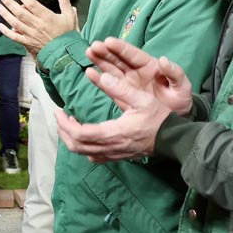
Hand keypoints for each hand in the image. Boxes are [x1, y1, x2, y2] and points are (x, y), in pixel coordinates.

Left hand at [0, 0, 77, 55]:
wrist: (65, 54)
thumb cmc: (68, 35)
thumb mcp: (70, 16)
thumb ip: (65, 1)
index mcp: (47, 17)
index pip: (31, 3)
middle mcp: (37, 25)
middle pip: (20, 12)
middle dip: (9, 2)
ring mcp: (31, 34)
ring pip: (15, 23)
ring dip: (5, 14)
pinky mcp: (28, 43)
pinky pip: (14, 37)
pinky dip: (6, 31)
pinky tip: (0, 25)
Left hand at [55, 70, 170, 160]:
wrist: (173, 139)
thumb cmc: (158, 118)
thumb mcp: (142, 99)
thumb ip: (121, 88)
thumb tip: (102, 76)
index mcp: (114, 133)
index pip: (80, 134)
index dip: (65, 124)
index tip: (60, 111)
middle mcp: (110, 147)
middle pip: (76, 146)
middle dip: (64, 131)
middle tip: (60, 116)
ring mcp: (113, 154)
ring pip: (82, 152)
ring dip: (71, 139)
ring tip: (68, 123)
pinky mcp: (117, 156)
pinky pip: (93, 156)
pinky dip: (82, 146)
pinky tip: (84, 134)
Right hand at [85, 37, 192, 114]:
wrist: (173, 120)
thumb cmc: (180, 100)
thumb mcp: (182, 86)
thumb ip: (175, 73)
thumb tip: (163, 60)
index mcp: (150, 66)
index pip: (133, 55)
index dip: (121, 48)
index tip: (108, 41)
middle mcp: (136, 72)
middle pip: (118, 60)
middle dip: (106, 52)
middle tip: (93, 46)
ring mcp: (127, 83)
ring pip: (111, 70)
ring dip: (99, 62)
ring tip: (88, 53)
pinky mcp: (121, 95)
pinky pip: (109, 86)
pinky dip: (99, 80)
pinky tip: (90, 73)